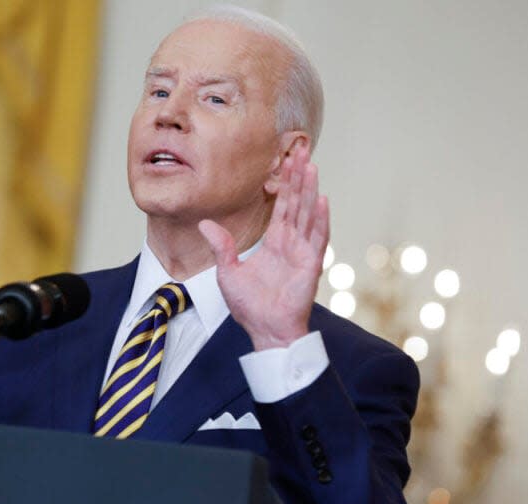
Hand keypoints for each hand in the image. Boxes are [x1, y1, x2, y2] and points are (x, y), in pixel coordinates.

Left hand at [198, 146, 328, 349]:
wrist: (264, 330)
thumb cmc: (249, 306)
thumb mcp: (227, 271)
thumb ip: (221, 245)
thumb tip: (205, 223)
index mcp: (274, 242)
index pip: (282, 206)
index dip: (285, 183)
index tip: (286, 160)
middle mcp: (291, 243)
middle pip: (297, 203)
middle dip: (299, 176)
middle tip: (302, 149)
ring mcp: (303, 252)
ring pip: (309, 214)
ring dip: (310, 189)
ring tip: (311, 165)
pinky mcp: (310, 265)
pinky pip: (317, 238)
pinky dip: (321, 218)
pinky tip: (322, 199)